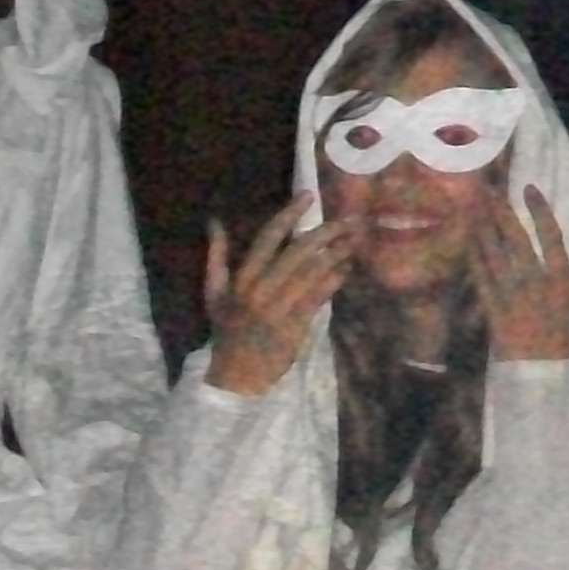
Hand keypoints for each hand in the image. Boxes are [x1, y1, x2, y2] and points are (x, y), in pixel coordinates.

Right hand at [202, 195, 351, 397]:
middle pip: (297, 252)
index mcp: (242, 278)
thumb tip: (215, 222)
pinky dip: (334, 280)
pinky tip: (347, 268)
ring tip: (354, 240)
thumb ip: (216, 256)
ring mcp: (280, 308)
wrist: (237, 373)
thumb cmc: (227, 330)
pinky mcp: (296, 325)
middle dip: (324, 232)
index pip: (267, 237)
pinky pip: (319, 297)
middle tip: (348, 220)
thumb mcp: (214, 292)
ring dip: (336, 254)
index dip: (289, 214)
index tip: (308, 196)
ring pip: (312, 273)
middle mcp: (261, 289)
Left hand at [468, 185, 568, 363]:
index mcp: (562, 282)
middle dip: (501, 211)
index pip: (550, 236)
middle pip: (515, 238)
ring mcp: (510, 294)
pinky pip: (480, 279)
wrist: (545, 383)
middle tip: (488, 189)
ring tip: (471, 207)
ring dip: (482, 228)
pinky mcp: (492, 310)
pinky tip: (465, 242)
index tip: (529, 189)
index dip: (539, 210)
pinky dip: (472, 259)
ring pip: (493, 254)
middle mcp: (534, 281)